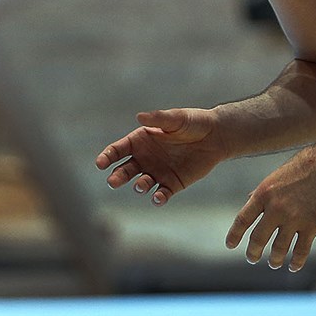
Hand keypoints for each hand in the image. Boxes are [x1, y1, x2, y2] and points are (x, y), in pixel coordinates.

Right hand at [95, 108, 230, 205]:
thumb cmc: (193, 122)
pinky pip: (162, 193)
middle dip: (117, 176)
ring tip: (141, 186)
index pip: (118, 150)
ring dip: (139, 186)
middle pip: (125, 169)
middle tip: (112, 182)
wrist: (216, 136)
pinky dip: (158, 198)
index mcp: (140, 140)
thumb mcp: (175, 118)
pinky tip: (158, 198)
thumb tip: (139, 117)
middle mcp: (145, 158)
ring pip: (141, 183)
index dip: (107, 156)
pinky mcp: (172, 184)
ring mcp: (157, 172)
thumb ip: (158, 119)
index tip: (100, 164)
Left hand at [225, 144, 315, 272]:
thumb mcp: (275, 176)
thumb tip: (248, 200)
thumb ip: (262, 192)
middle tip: (252, 258)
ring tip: (273, 263)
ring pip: (279, 249)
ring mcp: (294, 218)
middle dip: (253, 252)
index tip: (230, 245)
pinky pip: (301, 250)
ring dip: (274, 260)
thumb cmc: (301, 167)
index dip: (234, 235)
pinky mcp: (312, 225)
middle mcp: (276, 208)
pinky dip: (296, 262)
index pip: (242, 219)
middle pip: (258, 238)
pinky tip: (293, 266)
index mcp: (263, 194)